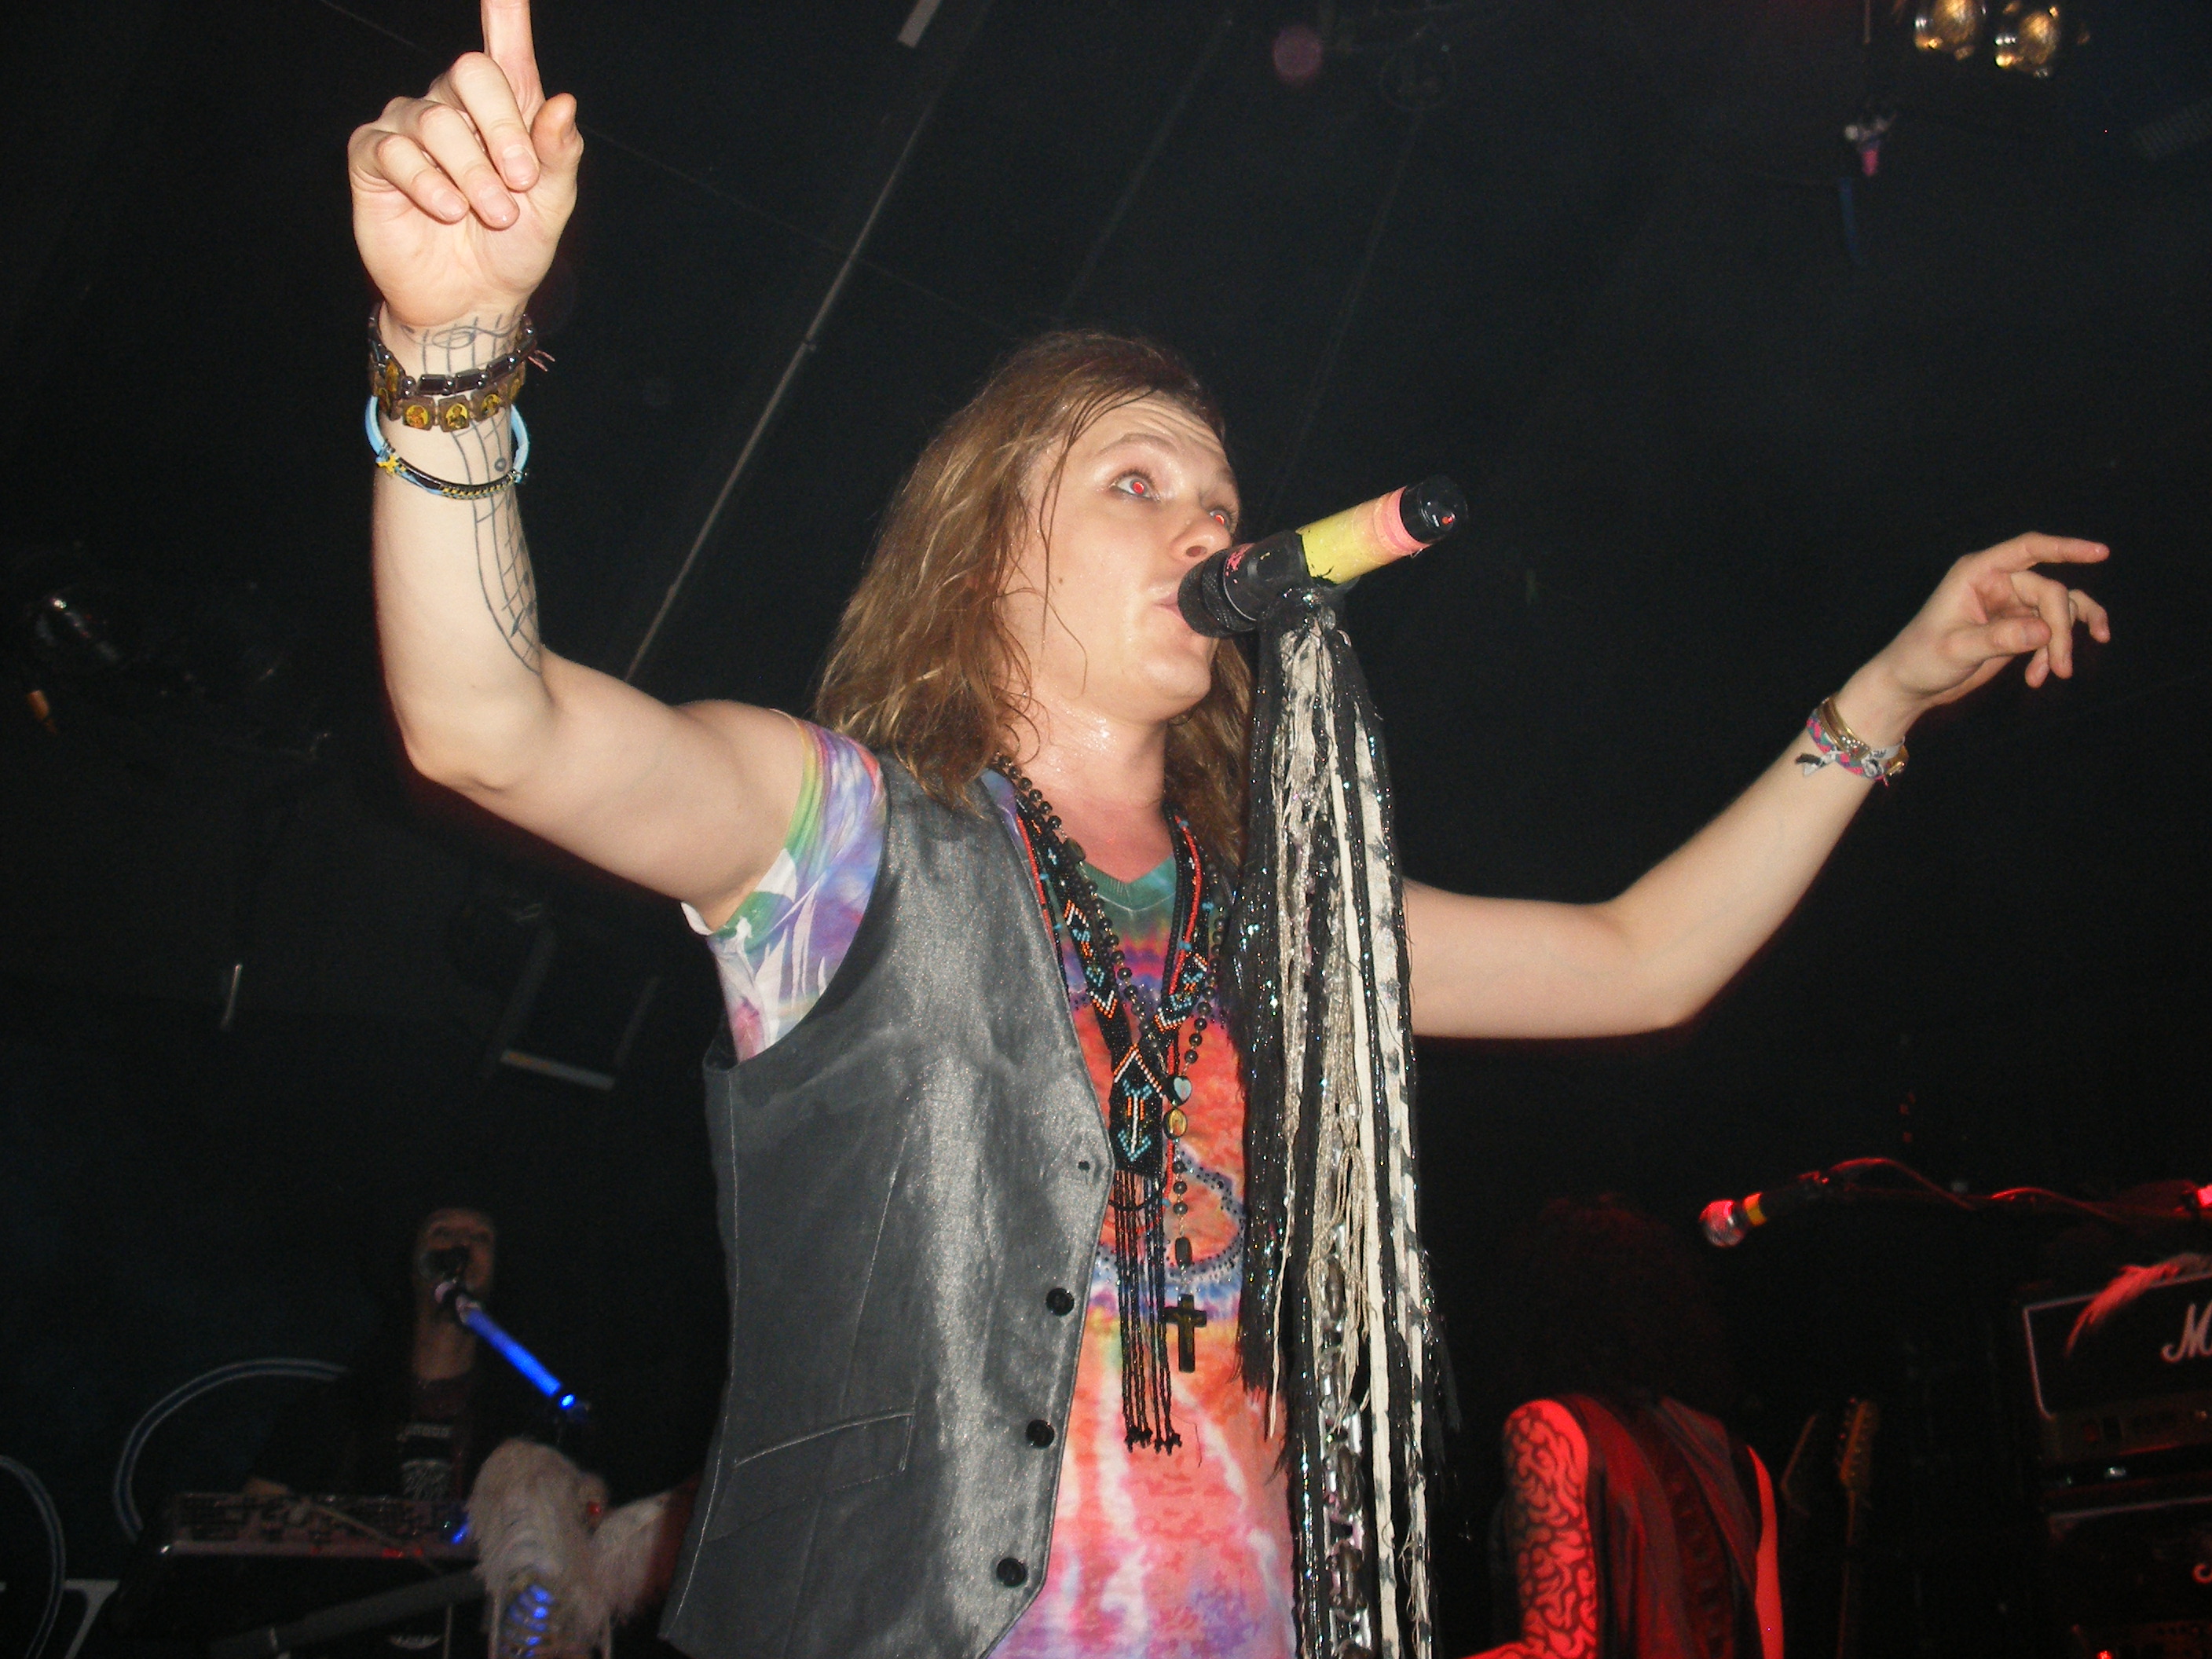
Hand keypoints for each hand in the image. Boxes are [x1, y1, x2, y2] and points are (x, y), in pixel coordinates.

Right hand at [347, 0, 581, 331]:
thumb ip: (557, 153)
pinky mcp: (374, 157)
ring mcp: (409, 127)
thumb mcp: (551, 204)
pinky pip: (396, 150)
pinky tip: (448, 211)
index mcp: (503, 110)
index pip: (503, 48)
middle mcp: (452, 106)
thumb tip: (562, 102)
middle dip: (502, 129)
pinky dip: (429, 184)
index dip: (505, 12)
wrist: (473, 300)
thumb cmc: (513, 247)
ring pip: (436, 120)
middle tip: (521, 181)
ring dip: (472, 174)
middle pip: (469, 72)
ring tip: (490, 213)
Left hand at [1839, 533, 2110, 743]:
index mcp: (1977, 573)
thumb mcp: (1956, 650)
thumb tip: (2045, 631)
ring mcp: (2009, 605)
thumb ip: (1999, 639)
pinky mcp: (2017, 628)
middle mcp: (1997, 583)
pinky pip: (2051, 631)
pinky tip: (2044, 675)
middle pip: (2050, 592)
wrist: (1910, 687)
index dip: (2066, 548)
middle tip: (2060, 668)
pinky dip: (2054, 651)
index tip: (2100, 552)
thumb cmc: (1920, 660)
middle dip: (2061, 629)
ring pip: (2057, 612)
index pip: (2028, 549)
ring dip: (2063, 642)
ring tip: (2058, 674)